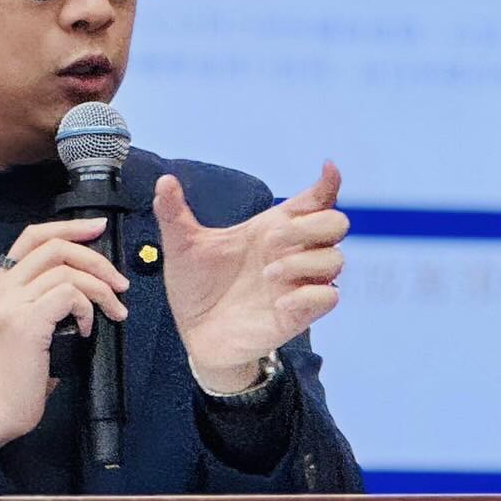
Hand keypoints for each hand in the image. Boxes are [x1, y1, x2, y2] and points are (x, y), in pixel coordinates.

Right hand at [0, 218, 130, 449]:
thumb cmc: (17, 374)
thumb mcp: (28, 325)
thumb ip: (47, 298)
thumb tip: (88, 282)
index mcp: (2, 283)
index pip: (35, 236)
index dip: (70, 226)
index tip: (99, 227)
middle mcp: (3, 287)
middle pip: (55, 246)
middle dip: (96, 258)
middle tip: (119, 281)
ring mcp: (12, 303)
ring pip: (67, 270)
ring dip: (100, 288)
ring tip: (114, 312)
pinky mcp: (27, 322)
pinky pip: (69, 295)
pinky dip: (87, 307)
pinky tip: (87, 329)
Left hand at [154, 162, 347, 392]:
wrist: (194, 333)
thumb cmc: (196, 287)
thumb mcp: (182, 247)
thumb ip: (174, 213)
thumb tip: (164, 180)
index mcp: (270, 229)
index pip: (313, 201)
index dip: (327, 183)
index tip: (327, 168)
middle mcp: (291, 252)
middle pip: (335, 223)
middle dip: (310, 225)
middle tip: (270, 240)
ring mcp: (297, 284)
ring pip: (335, 259)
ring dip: (303, 262)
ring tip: (267, 275)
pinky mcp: (299, 314)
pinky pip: (328, 297)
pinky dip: (308, 295)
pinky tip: (279, 301)